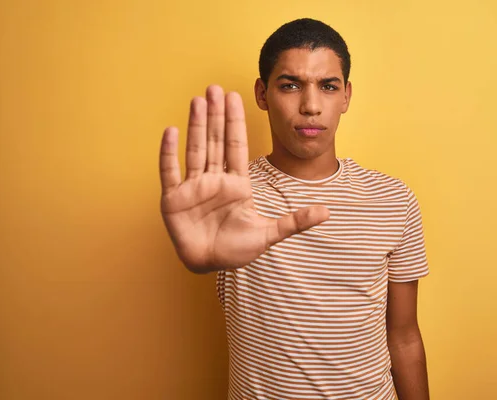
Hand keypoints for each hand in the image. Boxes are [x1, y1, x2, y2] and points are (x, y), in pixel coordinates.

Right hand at [159, 85, 329, 272]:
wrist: (209, 265)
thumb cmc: (236, 250)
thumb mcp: (269, 234)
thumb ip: (295, 221)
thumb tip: (327, 212)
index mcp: (237, 184)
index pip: (236, 146)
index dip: (235, 122)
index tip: (235, 97)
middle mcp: (214, 180)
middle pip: (216, 141)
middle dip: (216, 115)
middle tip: (214, 88)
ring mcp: (193, 187)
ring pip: (195, 149)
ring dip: (196, 125)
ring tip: (197, 100)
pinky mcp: (173, 198)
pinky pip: (170, 171)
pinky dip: (168, 152)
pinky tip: (170, 131)